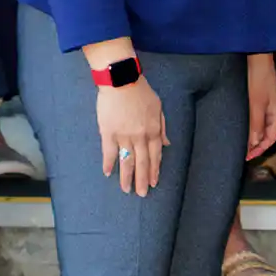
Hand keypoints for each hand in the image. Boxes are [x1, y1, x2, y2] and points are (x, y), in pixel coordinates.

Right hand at [97, 74, 168, 195]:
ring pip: (127, 161)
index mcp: (153, 130)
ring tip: (126, 190)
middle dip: (143, 180)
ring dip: (127, 177)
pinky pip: (109, 152)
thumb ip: (162, 127)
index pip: (155, 155)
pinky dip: (109, 164)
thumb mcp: (158, 107)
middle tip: (142, 194)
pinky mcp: (108, 133)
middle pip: (143, 163)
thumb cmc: (141, 91)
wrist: (121, 80)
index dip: (155, 170)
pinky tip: (108, 173)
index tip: (154, 183)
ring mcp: (124, 136)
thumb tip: (166, 143)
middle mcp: (140, 136)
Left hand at [245, 52, 275, 158]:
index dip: (260, 150)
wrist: (259, 60)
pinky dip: (254, 127)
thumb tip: (254, 144)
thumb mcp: (256, 105)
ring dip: (255, 137)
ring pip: (264, 127)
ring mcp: (271, 105)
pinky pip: (261, 119)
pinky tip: (246, 127)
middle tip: (244, 153)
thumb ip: (256, 125)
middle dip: (258, 145)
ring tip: (244, 144)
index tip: (248, 157)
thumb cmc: (259, 81)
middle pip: (269, 134)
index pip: (271, 139)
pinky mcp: (265, 99)